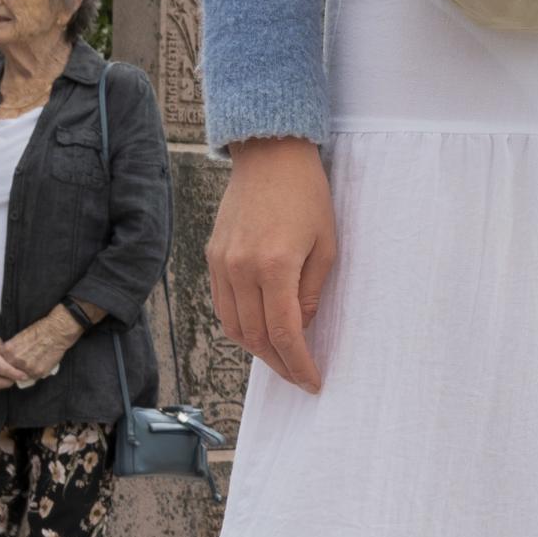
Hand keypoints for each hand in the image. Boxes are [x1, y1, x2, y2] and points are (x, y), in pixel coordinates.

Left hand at [1, 306, 83, 383]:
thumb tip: (7, 358)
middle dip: (13, 370)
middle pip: (9, 371)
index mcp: (9, 350)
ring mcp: (27, 367)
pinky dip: (34, 373)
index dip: (4, 364)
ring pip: (21, 376)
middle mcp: (16, 359)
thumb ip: (11, 349)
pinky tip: (39, 364)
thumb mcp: (20, 336)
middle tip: (21, 365)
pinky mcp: (39, 371)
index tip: (8, 364)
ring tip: (32, 364)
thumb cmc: (40, 331)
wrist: (57, 331)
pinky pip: (33, 377)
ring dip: (24, 372)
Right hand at [208, 138, 337, 392]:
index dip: (298, 363)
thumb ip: (312, 291)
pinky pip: (222, 305)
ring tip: (281, 358)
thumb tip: (301, 328)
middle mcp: (241, 268)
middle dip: (279, 363)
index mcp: (274, 265)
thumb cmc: (306, 195)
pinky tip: (259, 330)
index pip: (284, 332)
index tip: (312, 381)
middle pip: (255, 336)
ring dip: (257, 349)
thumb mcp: (326, 244)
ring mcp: (221, 263)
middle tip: (299, 376)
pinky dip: (239, 325)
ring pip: (233, 326)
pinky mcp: (211, 256)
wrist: (269, 155)